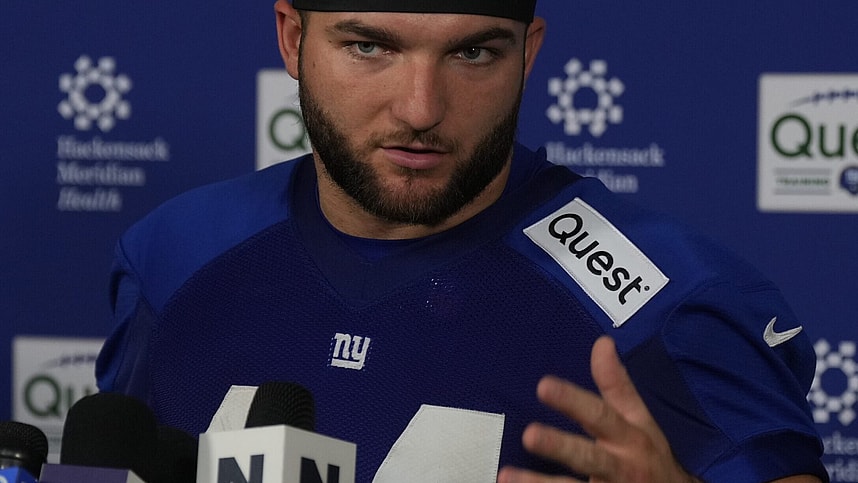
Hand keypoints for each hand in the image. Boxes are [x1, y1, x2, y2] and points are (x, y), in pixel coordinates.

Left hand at [497, 336, 699, 482]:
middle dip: (559, 446)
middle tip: (529, 435)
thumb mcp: (640, 420)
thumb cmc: (650, 456)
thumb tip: (602, 343)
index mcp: (629, 437)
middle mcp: (620, 466)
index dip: (573, 401)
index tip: (544, 385)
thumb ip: (617, 384)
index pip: (599, 414)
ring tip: (506, 476)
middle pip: (588, 457)